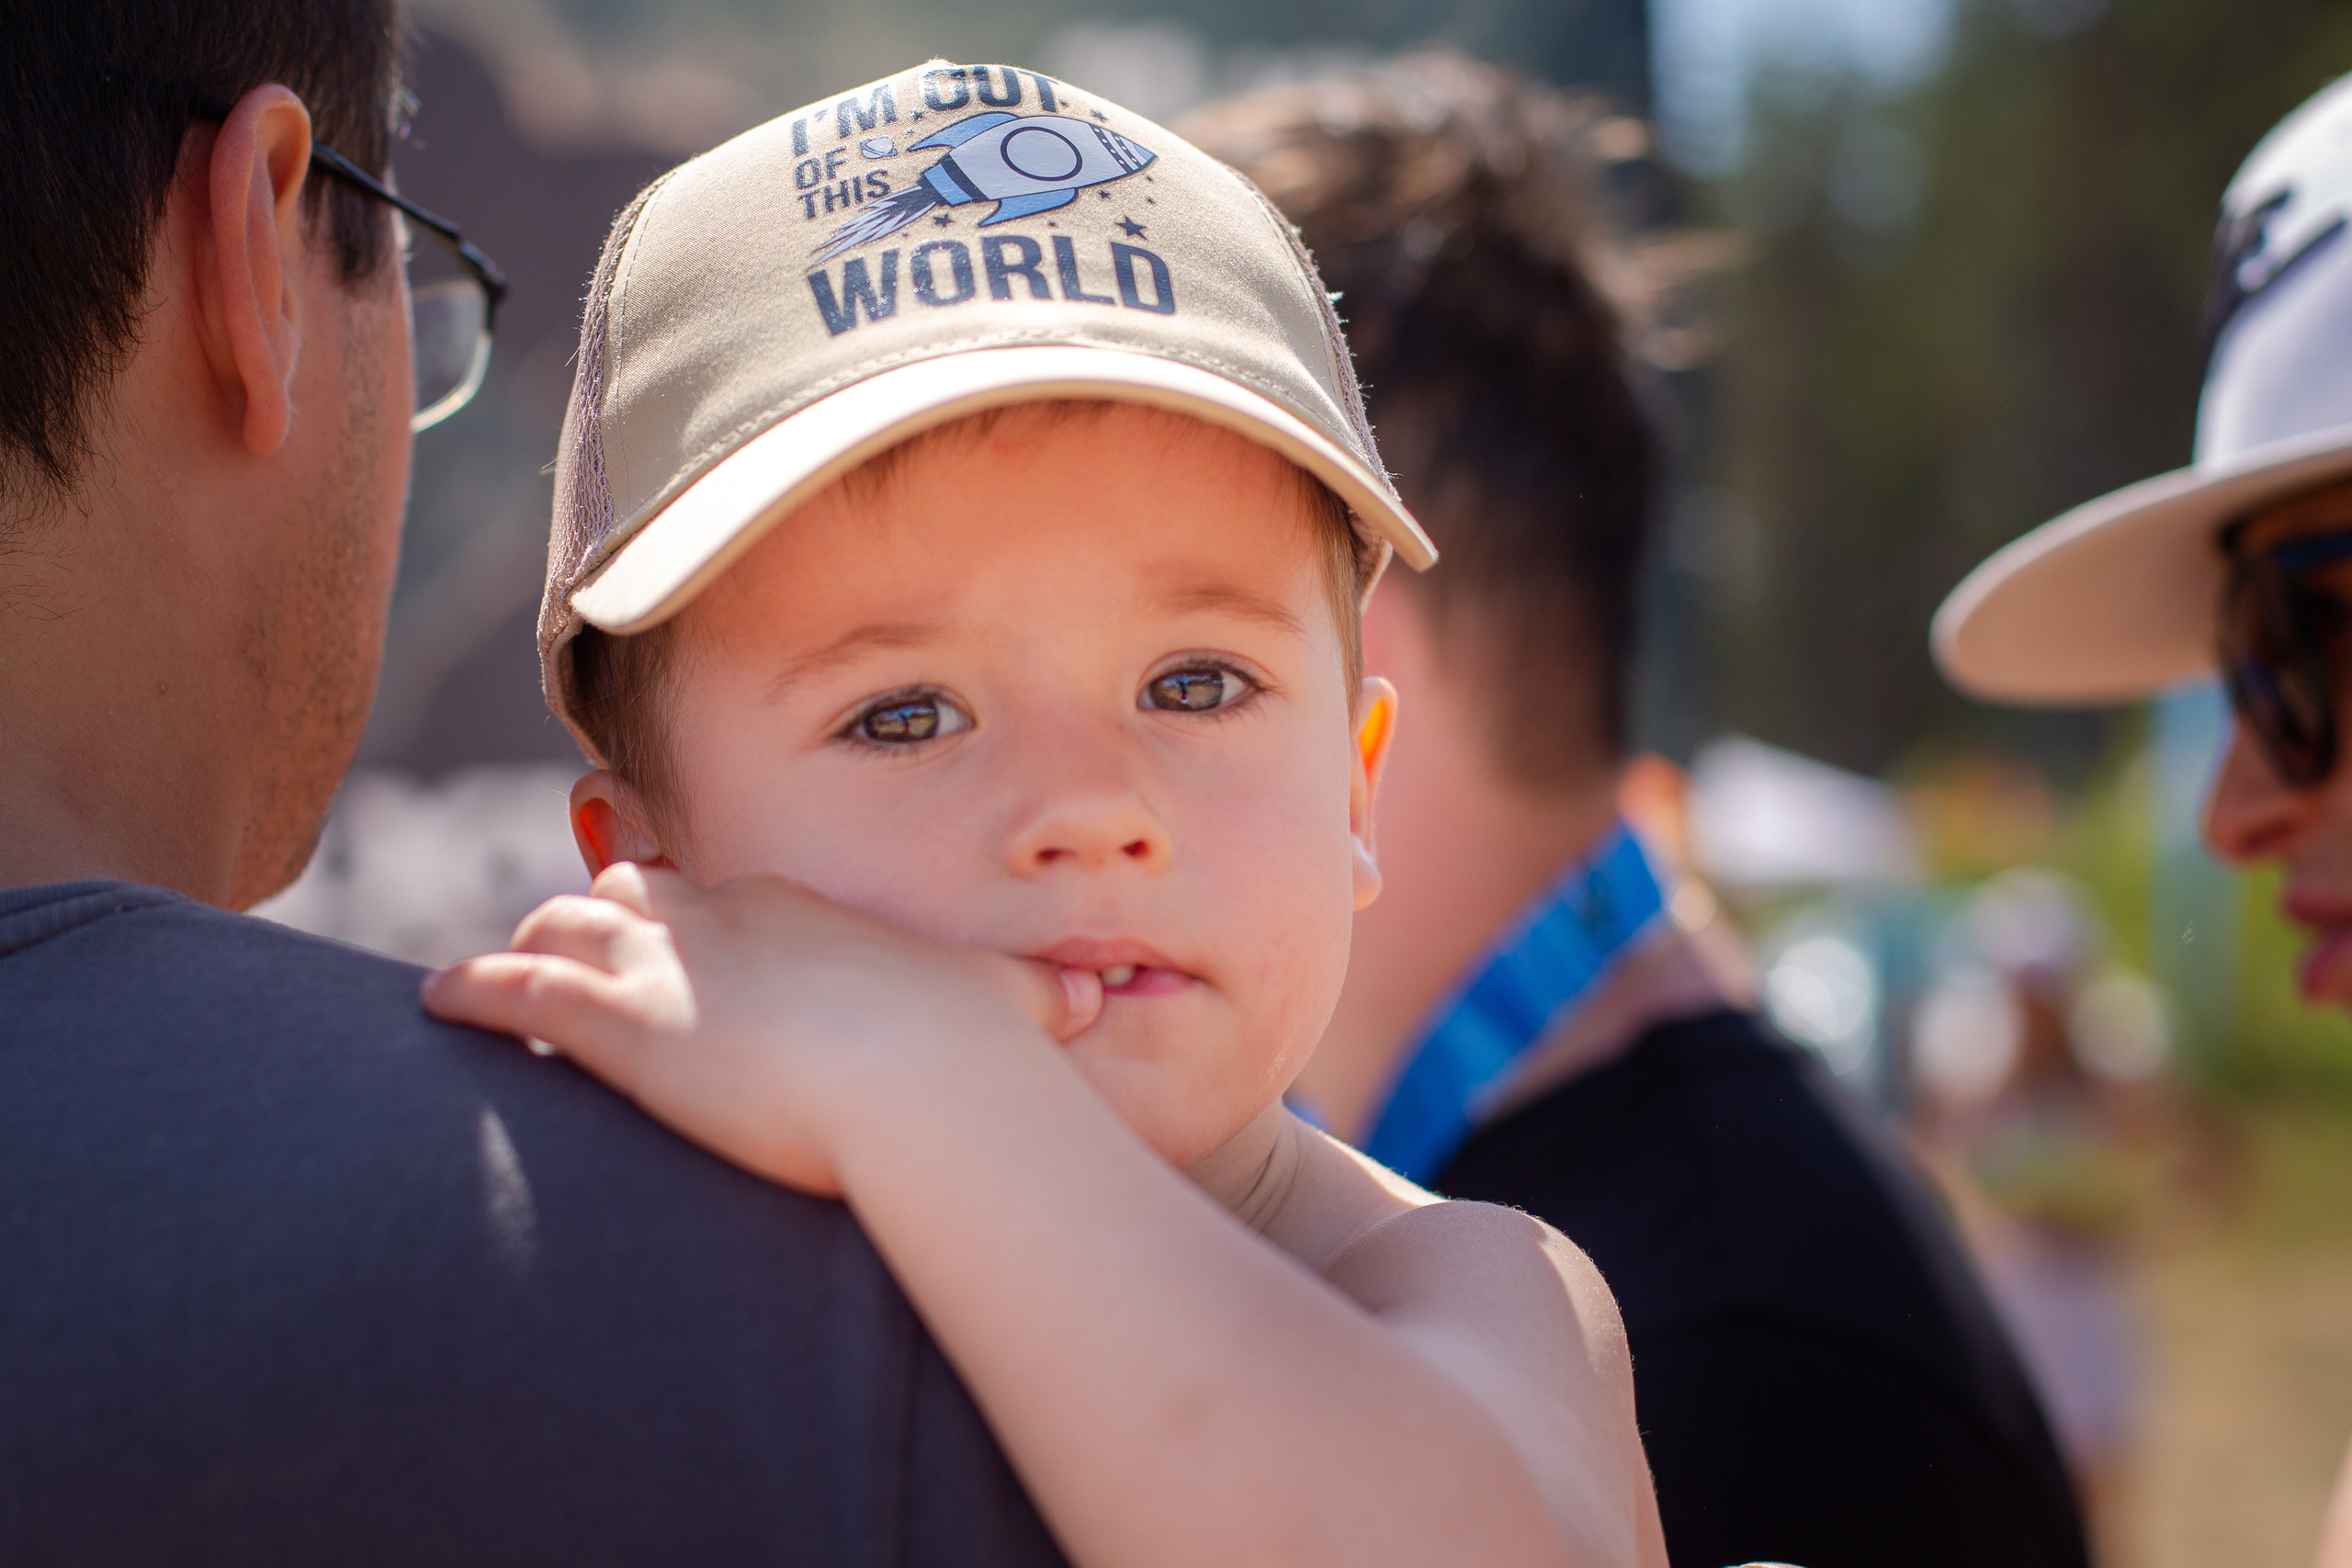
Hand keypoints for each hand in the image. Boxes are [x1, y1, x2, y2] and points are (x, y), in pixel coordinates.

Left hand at [421, 862, 1103, 1195]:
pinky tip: (436, 1003)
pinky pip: (517, 991)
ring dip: (528, 949)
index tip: (677, 938)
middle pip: (635, 893)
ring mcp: (667, 965)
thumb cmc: (970, 1049)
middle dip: (600, 920)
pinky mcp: (618, 1024)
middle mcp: (726, 918)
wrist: (922, 1085)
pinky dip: (470, 993)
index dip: (694, 920)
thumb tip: (1093, 997)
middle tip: (576, 947)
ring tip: (494, 976)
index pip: (725, 896)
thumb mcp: (1009, 1006)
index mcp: (803, 912)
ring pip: (565, 928)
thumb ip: (1035, 998)